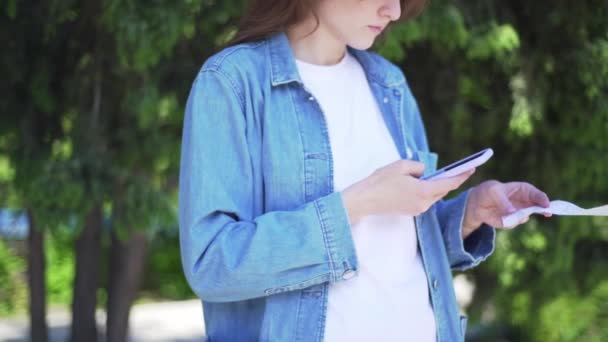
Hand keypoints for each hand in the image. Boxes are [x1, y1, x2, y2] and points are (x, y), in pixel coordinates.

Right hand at [341, 159, 474, 223]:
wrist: (364, 200)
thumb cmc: (380, 181)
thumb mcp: (401, 165)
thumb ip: (419, 167)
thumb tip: (424, 173)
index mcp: (423, 191)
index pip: (448, 183)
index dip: (462, 176)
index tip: (472, 168)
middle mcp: (424, 203)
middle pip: (442, 190)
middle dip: (450, 180)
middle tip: (459, 170)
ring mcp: (417, 209)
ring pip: (433, 196)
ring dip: (436, 186)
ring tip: (438, 175)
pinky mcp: (410, 212)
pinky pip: (424, 200)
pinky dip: (427, 191)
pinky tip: (422, 184)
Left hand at [463, 180, 550, 236]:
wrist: (477, 203)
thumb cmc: (488, 192)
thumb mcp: (493, 192)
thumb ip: (504, 202)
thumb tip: (513, 213)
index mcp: (522, 190)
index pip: (536, 194)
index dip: (542, 199)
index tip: (547, 205)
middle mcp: (524, 202)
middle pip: (538, 207)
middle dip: (543, 210)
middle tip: (547, 213)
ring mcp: (519, 212)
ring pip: (523, 217)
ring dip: (517, 217)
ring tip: (504, 212)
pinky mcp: (511, 221)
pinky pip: (511, 223)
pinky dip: (506, 222)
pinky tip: (498, 216)